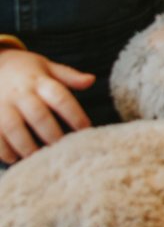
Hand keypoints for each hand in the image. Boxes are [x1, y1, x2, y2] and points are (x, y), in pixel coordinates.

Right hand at [0, 49, 93, 163]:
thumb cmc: (25, 70)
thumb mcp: (47, 67)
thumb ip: (69, 76)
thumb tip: (92, 80)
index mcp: (38, 81)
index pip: (59, 97)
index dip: (74, 114)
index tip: (86, 129)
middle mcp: (20, 93)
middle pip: (37, 115)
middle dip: (52, 134)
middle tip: (63, 149)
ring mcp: (0, 106)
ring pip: (13, 128)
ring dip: (27, 146)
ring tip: (40, 158)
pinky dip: (5, 150)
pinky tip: (16, 160)